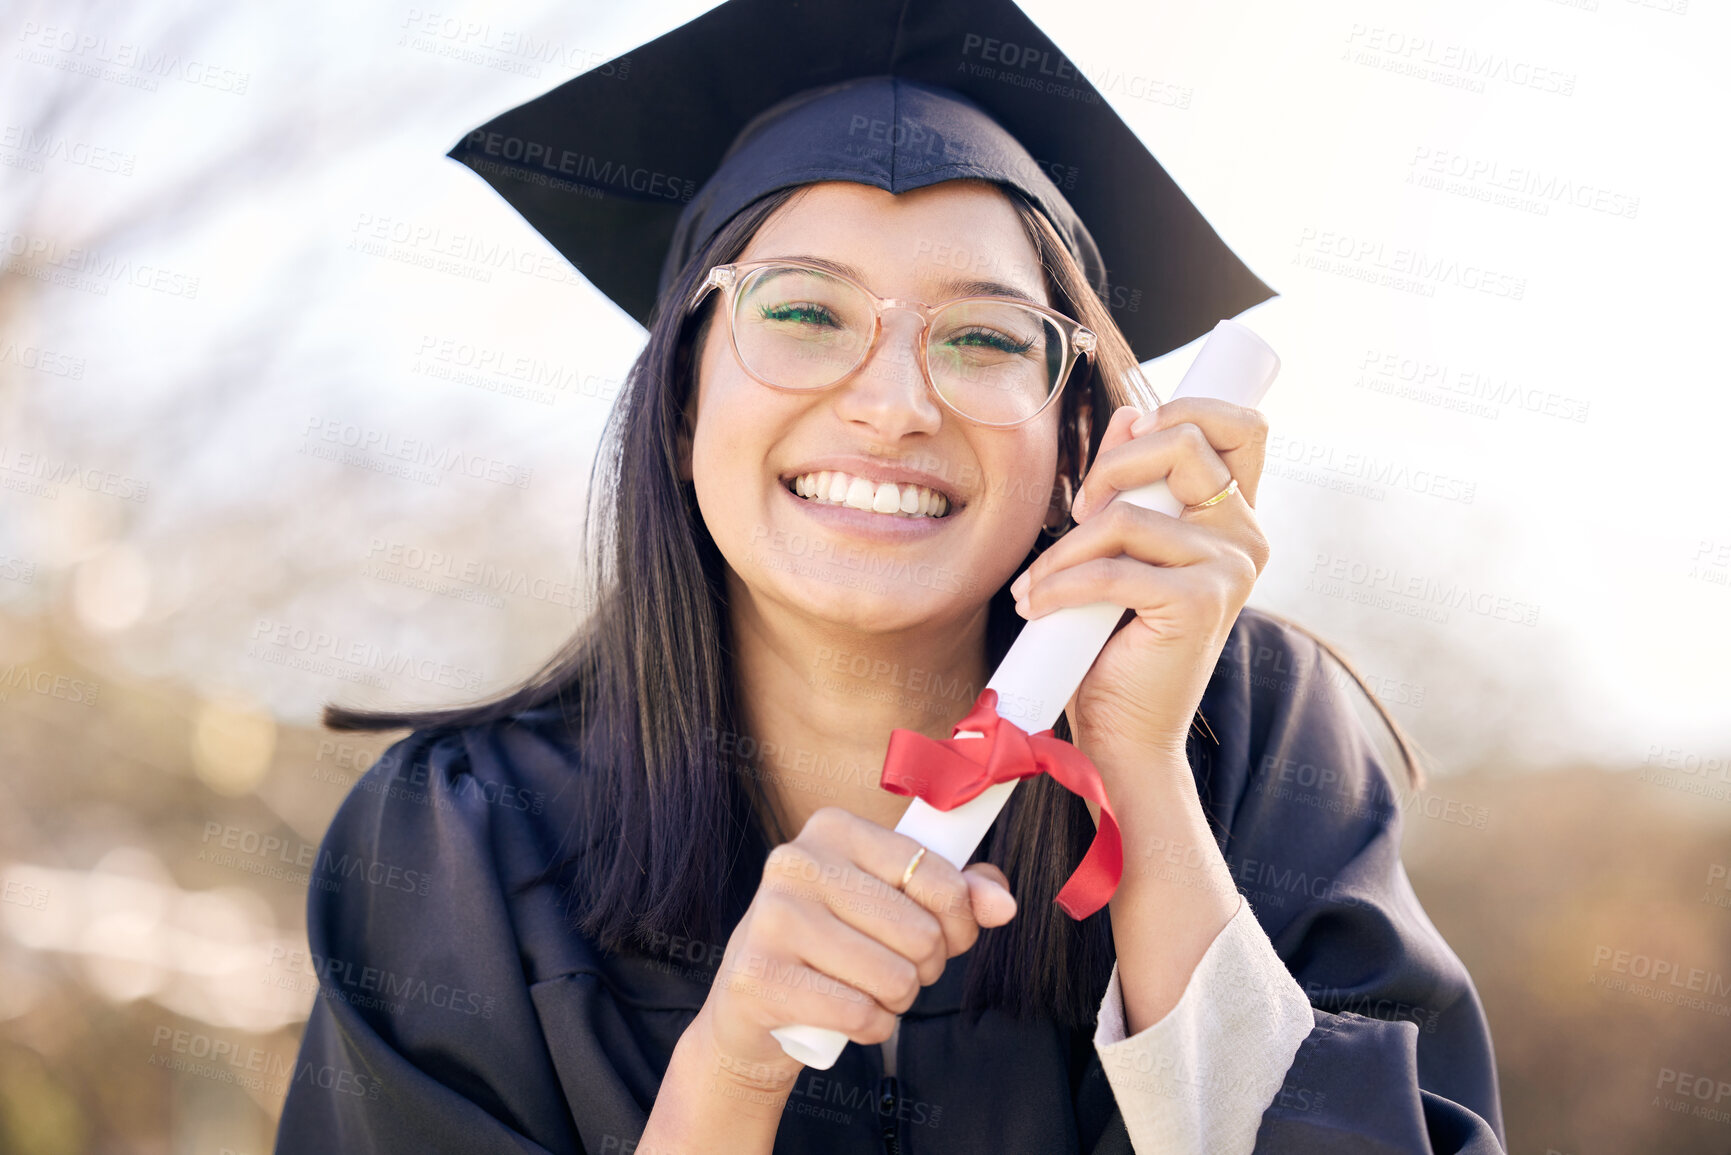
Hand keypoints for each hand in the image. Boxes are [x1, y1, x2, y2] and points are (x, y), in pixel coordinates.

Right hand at [692, 806, 1016, 1086]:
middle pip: (921, 934)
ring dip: (898, 1000)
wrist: (751, 1001)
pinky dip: (872, 1027)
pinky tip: (848, 1015)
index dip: (961, 920)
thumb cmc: (836, 941)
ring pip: (895, 978)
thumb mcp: (893, 902)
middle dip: (926, 967)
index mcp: (834, 828)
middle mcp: (797, 862)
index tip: (946, 935)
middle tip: (894, 968)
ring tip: (868, 989)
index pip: (937, 875)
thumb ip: (955, 893)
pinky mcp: (758, 976)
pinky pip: (860, 1014)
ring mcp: (772, 917)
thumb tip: (1004, 904)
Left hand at [1008, 399, 1269, 780]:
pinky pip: (1110, 569)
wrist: (1124, 734)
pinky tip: (1038, 607)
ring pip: (1126, 514)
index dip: (1182, 411)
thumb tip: (1130, 414)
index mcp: (1234, 517)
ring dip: (1064, 550)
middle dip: (1111, 466)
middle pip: (1185, 440)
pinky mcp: (1200, 602)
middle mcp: (1245, 536)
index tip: (1125, 449)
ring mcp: (1230, 568)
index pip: (1240, 426)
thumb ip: (1132, 485)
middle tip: (1076, 514)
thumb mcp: (1121, 550)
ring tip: (1038, 586)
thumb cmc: (1115, 642)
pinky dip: (1060, 586)